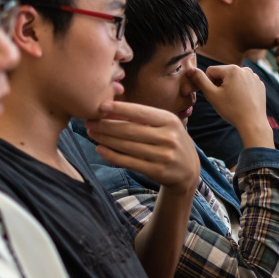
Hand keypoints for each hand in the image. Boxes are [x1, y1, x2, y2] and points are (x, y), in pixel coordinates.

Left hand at [85, 101, 199, 194]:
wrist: (188, 170)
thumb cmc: (170, 142)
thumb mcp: (164, 125)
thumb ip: (142, 118)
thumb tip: (112, 110)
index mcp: (170, 120)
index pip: (140, 112)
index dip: (119, 108)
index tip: (101, 106)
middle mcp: (168, 137)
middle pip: (130, 130)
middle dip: (106, 125)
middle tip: (89, 121)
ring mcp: (163, 155)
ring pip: (127, 146)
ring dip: (106, 139)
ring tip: (91, 133)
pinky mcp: (157, 171)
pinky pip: (129, 162)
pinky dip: (112, 155)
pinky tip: (100, 149)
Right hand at [189, 65, 273, 148]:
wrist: (252, 123)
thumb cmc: (232, 110)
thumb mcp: (212, 95)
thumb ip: (200, 80)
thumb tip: (190, 70)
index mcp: (232, 69)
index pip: (211, 71)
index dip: (209, 84)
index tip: (216, 95)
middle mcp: (245, 69)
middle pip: (224, 74)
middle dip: (221, 85)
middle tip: (225, 99)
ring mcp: (254, 76)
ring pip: (234, 79)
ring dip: (231, 87)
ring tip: (235, 101)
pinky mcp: (259, 84)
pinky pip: (245, 84)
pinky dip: (242, 91)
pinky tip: (243, 101)